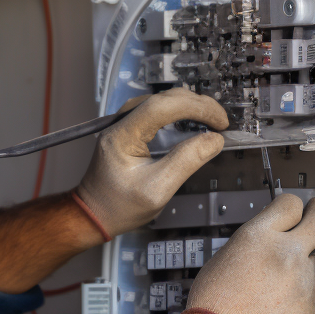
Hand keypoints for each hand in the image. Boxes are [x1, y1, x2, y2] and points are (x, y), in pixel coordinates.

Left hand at [74, 89, 228, 238]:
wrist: (94, 214)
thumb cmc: (118, 207)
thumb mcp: (157, 190)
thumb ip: (186, 162)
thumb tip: (213, 140)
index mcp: (121, 136)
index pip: (162, 107)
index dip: (196, 108)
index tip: (219, 121)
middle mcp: (119, 124)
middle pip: (163, 99)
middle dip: (197, 105)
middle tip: (221, 122)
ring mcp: (122, 125)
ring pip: (160, 101)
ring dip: (189, 105)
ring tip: (211, 120)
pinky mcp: (128, 130)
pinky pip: (155, 110)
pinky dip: (178, 112)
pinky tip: (192, 121)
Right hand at [186, 193, 314, 313]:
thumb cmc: (214, 299)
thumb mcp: (228, 253)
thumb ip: (258, 239)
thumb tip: (273, 235)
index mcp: (260, 236)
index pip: (291, 203)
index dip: (293, 206)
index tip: (299, 208)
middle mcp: (287, 253)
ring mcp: (303, 280)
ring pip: (310, 263)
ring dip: (296, 270)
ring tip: (269, 290)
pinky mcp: (311, 305)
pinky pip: (309, 293)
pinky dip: (295, 299)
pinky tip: (274, 307)